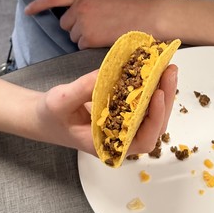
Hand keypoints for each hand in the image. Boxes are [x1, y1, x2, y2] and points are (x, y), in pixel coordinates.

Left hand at [25, 0, 158, 48]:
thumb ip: (89, 1)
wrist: (148, 17)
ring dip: (85, 37)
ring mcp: (83, 21)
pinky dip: (92, 46)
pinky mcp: (88, 37)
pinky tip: (106, 39)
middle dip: (77, 27)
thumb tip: (78, 14)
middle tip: (98, 26)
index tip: (28, 11)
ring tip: (106, 31)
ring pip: (74, 37)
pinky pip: (82, 46)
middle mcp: (80, 6)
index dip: (39, 5)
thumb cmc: (132, 8)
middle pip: (65, 24)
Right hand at [36, 64, 178, 157]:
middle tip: (169, 71)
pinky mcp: (123, 113)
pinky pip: (143, 104)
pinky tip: (155, 70)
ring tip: (167, 67)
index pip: (142, 140)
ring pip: (153, 115)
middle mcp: (121, 139)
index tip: (157, 95)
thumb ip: (81, 89)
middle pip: (154, 126)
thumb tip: (104, 74)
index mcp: (108, 145)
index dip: (154, 120)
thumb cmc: (51, 115)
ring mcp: (124, 127)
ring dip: (163, 91)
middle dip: (165, 99)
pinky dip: (152, 87)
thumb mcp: (60, 101)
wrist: (44, 117)